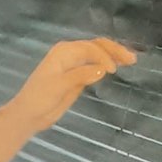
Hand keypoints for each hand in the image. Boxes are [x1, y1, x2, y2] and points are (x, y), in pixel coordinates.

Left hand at [0, 37, 135, 161]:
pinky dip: (106, 65)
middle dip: (115, 51)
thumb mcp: (59, 86)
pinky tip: (116, 68)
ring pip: (97, 54)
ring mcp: (73, 64)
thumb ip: (80, 76)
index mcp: (64, 51)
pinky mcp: (76, 76)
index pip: (91, 48)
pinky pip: (94, 65)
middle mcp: (70, 53)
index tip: (114, 71)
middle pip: (97, 46)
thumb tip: (102, 69)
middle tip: (132, 59)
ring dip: (113, 56)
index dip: (105, 56)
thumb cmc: (40, 98)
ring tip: (130, 61)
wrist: (29, 115)